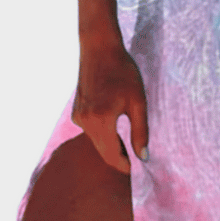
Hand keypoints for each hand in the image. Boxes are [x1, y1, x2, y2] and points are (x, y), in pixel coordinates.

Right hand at [72, 41, 149, 174]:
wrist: (100, 49)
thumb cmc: (123, 72)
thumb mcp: (138, 101)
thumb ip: (141, 131)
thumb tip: (143, 156)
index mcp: (101, 121)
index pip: (112, 156)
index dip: (125, 166)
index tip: (138, 171)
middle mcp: (85, 122)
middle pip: (102, 151)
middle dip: (119, 158)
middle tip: (136, 161)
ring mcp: (77, 117)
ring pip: (96, 142)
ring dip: (111, 146)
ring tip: (128, 145)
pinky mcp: (76, 111)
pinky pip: (90, 131)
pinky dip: (102, 134)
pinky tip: (115, 126)